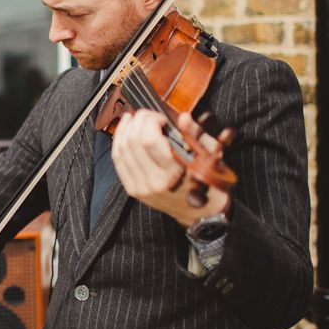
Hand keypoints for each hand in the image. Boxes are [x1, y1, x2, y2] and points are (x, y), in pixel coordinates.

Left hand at [111, 109, 229, 226]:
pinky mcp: (133, 190)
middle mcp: (155, 182)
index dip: (151, 121)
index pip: (149, 140)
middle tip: (148, 116)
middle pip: (133, 142)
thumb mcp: (210, 155)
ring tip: (133, 119)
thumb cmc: (207, 182)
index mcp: (175, 172)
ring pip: (122, 150)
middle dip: (138, 121)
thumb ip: (195, 134)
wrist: (200, 213)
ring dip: (125, 129)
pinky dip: (118, 143)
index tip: (161, 118)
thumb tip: (183, 116)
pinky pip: (118, 162)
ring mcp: (142, 188)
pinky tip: (124, 132)